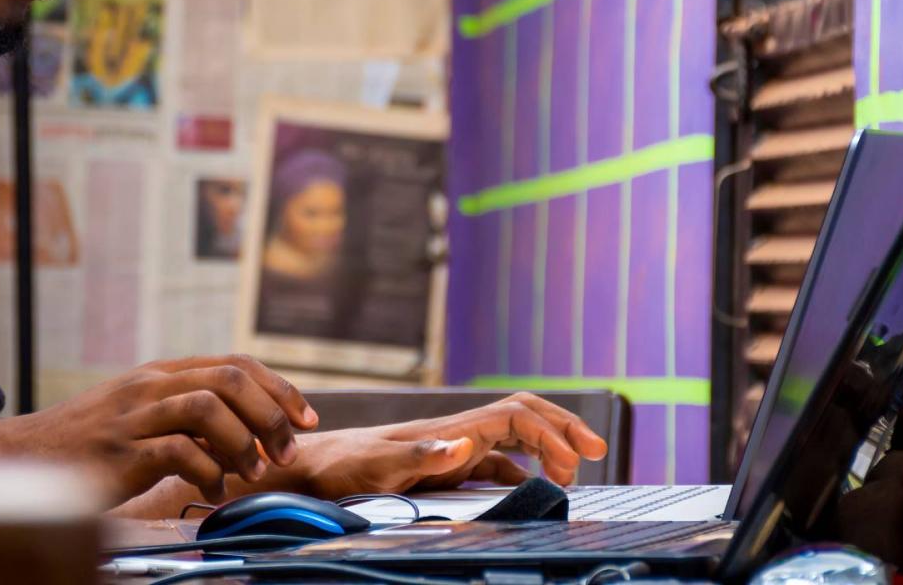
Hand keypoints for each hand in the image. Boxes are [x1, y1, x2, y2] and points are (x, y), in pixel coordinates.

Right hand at [1, 354, 317, 504]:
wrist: (23, 460)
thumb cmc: (89, 445)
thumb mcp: (142, 417)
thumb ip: (188, 416)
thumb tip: (248, 433)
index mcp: (162, 374)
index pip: (236, 364)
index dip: (279, 389)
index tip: (306, 420)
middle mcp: (152, 385)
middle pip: (231, 379)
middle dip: (271, 414)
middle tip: (286, 451)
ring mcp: (135, 415)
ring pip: (209, 406)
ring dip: (244, 441)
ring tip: (252, 472)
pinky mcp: (120, 451)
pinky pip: (179, 450)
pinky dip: (206, 471)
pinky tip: (209, 489)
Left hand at [275, 392, 609, 498]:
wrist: (307, 469)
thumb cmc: (338, 470)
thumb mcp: (376, 468)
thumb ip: (419, 456)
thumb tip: (465, 444)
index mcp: (449, 430)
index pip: (516, 417)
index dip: (553, 432)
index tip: (579, 458)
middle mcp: (454, 433)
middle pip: (523, 415)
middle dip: (562, 427)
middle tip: (595, 451)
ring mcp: (449, 449)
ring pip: (512, 437)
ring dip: (546, 447)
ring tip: (570, 471)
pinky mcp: (440, 468)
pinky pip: (493, 462)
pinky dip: (521, 470)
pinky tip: (529, 486)